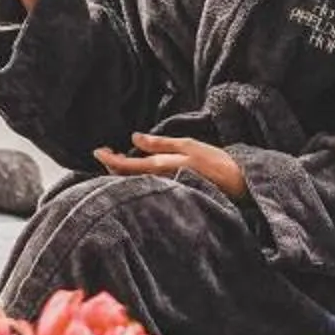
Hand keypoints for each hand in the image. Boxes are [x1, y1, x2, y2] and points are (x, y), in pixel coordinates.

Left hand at [93, 132, 245, 199]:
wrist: (237, 184)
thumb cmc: (215, 162)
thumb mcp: (187, 145)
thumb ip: (159, 143)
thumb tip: (134, 137)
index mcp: (160, 168)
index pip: (125, 166)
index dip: (108, 159)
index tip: (97, 150)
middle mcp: (158, 183)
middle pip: (126, 178)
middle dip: (113, 166)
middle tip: (108, 152)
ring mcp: (164, 193)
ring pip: (135, 184)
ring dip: (123, 173)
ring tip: (119, 159)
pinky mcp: (170, 197)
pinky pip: (146, 188)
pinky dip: (137, 179)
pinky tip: (137, 173)